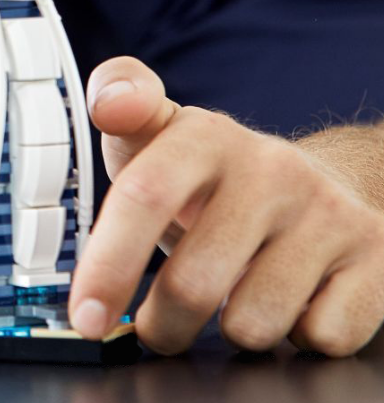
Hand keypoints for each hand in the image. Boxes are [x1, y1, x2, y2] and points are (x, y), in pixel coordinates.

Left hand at [68, 56, 383, 354]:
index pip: (145, 196)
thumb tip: (110, 103)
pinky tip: (288, 302)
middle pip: (194, 283)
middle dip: (163, 324)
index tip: (85, 315)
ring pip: (254, 323)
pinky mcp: (375, 258)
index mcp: (206, 135)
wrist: (322, 180)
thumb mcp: (157, 133)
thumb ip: (118, 102)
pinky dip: (295, 337)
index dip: (108, 263)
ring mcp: (328, 213)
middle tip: (158, 324)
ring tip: (231, 296)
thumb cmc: (215, 174)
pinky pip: (319, 337)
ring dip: (231, 329)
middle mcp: (271, 168)